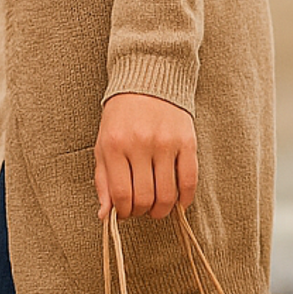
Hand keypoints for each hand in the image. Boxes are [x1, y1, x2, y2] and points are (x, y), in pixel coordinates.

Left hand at [95, 93, 197, 221]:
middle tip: (141, 208)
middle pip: (144, 198)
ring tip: (156, 206)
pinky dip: (184, 199)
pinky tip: (178, 202)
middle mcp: (140, 143)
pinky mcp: (187, 141)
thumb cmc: (122, 117)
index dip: (123, 212)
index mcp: (115, 145)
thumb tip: (104, 215)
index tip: (125, 213)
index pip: (121, 195)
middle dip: (141, 211)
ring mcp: (166, 143)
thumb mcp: (104, 145)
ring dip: (161, 210)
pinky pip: (188, 181)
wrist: (149, 78)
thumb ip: (103, 180)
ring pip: (166, 195)